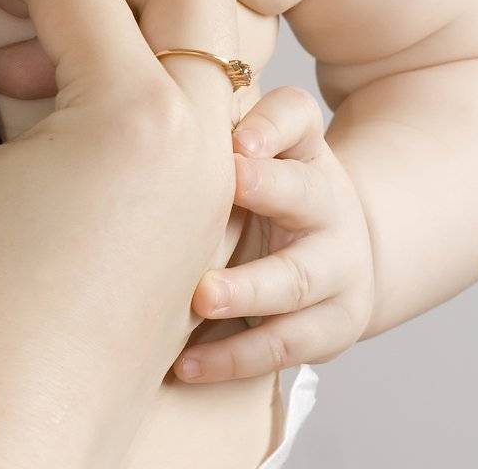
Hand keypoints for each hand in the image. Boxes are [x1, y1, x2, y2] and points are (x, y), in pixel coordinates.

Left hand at [176, 85, 375, 382]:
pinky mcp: (333, 327)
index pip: (298, 118)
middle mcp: (329, 203)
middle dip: (265, 195)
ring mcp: (338, 268)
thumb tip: (138, 115)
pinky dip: (234, 357)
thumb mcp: (252, 155)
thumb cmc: (264, 195)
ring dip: (247, 291)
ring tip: (201, 299)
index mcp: (305, 149)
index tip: (235, 142)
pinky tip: (187, 363)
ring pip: (298, 281)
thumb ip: (209, 133)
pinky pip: (284, 345)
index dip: (270, 126)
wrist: (337, 256)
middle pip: (305, 194)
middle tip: (220, 193)